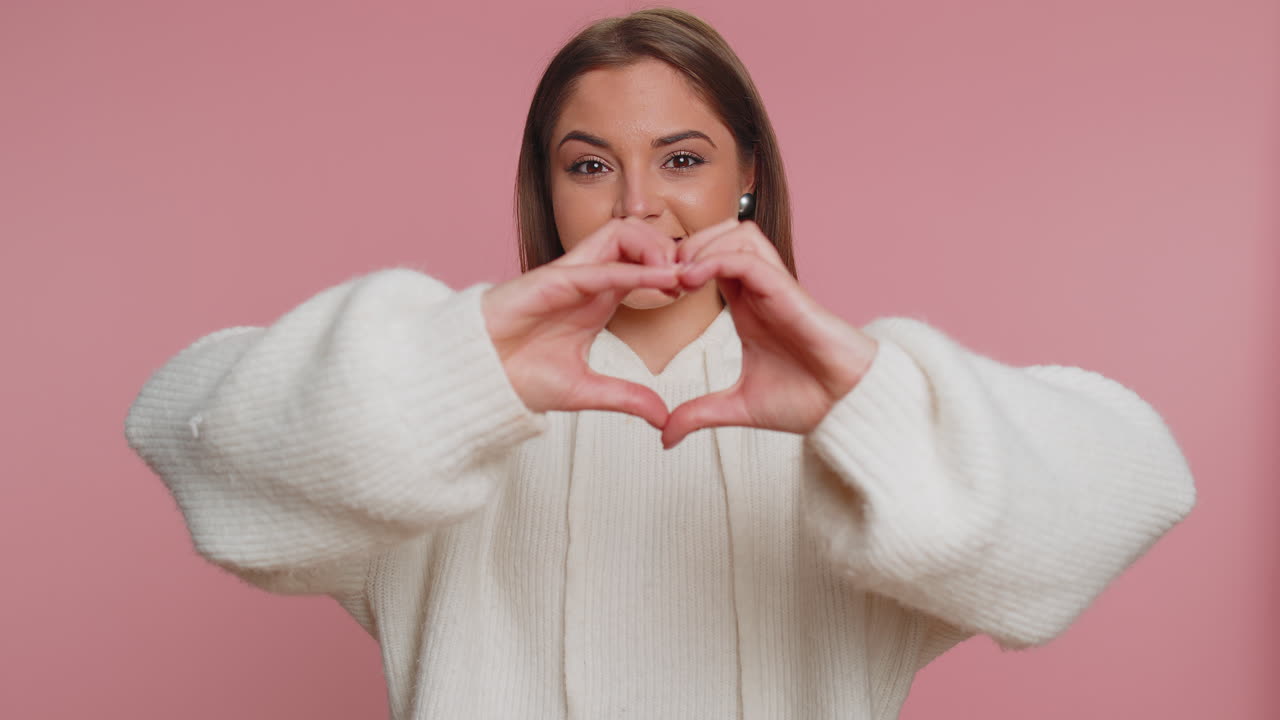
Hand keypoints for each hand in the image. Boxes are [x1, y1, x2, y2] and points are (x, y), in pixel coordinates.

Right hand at [481, 218, 681, 428]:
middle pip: (635, 236)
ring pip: (618, 234)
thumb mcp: (586, 391)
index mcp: (597, 297)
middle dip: (670, 247)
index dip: (673, 269)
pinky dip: (632, 270)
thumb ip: (626, 397)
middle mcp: (586, 279)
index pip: (642, 262)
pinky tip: (660, 279)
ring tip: (679, 274)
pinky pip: (597, 267)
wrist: (476, 379)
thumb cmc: (519, 376)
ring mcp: (568, 276)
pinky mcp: (550, 281)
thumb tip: (663, 416)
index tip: (698, 291)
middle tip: (695, 275)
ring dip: (654, 248)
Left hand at [662, 220, 880, 448]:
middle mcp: (760, 289)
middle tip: (660, 275)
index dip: (679, 265)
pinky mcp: (788, 291)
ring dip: (702, 246)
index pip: (710, 259)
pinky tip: (692, 281)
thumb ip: (699, 414)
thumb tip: (664, 437)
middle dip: (687, 245)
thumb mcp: (737, 407)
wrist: (846, 408)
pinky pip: (749, 258)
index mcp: (747, 306)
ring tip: (677, 276)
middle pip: (722, 233)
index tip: (652, 291)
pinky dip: (717, 259)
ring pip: (738, 233)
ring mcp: (775, 286)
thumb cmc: (806, 401)